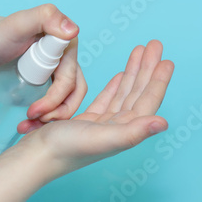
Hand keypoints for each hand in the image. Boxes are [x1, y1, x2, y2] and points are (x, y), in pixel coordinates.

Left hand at [0, 4, 87, 132]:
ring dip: (52, 118)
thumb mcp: (21, 22)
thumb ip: (48, 17)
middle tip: (32, 119)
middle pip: (72, 93)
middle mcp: (64, 57)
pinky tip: (28, 123)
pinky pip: (52, 103)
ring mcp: (54, 70)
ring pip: (65, 101)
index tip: (34, 111)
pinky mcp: (42, 81)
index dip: (56, 99)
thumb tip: (73, 31)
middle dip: (57, 112)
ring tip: (27, 126)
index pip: (71, 80)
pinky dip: (44, 116)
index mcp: (67, 44)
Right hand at [20, 40, 173, 177]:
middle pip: (138, 93)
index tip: (167, 60)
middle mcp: (117, 128)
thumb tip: (164, 123)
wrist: (34, 156)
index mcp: (124, 131)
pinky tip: (120, 75)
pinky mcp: (87, 122)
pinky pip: (107, 99)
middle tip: (155, 45)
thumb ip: (134, 131)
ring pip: (124, 93)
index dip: (159, 80)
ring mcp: (103, 125)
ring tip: (140, 51)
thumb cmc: (65, 149)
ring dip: (133, 72)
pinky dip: (115, 85)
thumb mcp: (101, 137)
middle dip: (147, 68)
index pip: (148, 101)